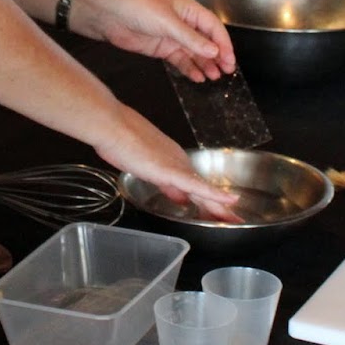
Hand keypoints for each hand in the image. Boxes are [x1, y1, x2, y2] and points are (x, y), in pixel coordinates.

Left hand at [70, 0, 235, 80]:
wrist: (110, 15)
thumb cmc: (139, 8)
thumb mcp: (168, 22)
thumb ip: (191, 38)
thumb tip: (214, 51)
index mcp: (190, 10)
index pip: (214, 28)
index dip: (224, 44)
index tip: (230, 60)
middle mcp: (185, 24)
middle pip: (207, 42)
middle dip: (217, 57)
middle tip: (226, 72)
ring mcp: (174, 37)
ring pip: (195, 53)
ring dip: (205, 65)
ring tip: (214, 78)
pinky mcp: (163, 49)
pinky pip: (181, 60)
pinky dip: (190, 69)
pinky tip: (198, 77)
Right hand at [94, 104, 243, 222]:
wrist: (111, 126)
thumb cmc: (118, 141)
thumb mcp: (140, 166)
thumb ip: (160, 181)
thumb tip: (176, 196)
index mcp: (170, 160)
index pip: (191, 184)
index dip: (204, 198)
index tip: (214, 209)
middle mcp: (178, 161)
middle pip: (200, 189)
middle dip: (216, 205)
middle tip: (232, 217)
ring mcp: (176, 166)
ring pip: (203, 190)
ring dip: (219, 205)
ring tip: (233, 218)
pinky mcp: (173, 171)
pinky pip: (198, 186)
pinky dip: (215, 195)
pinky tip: (229, 201)